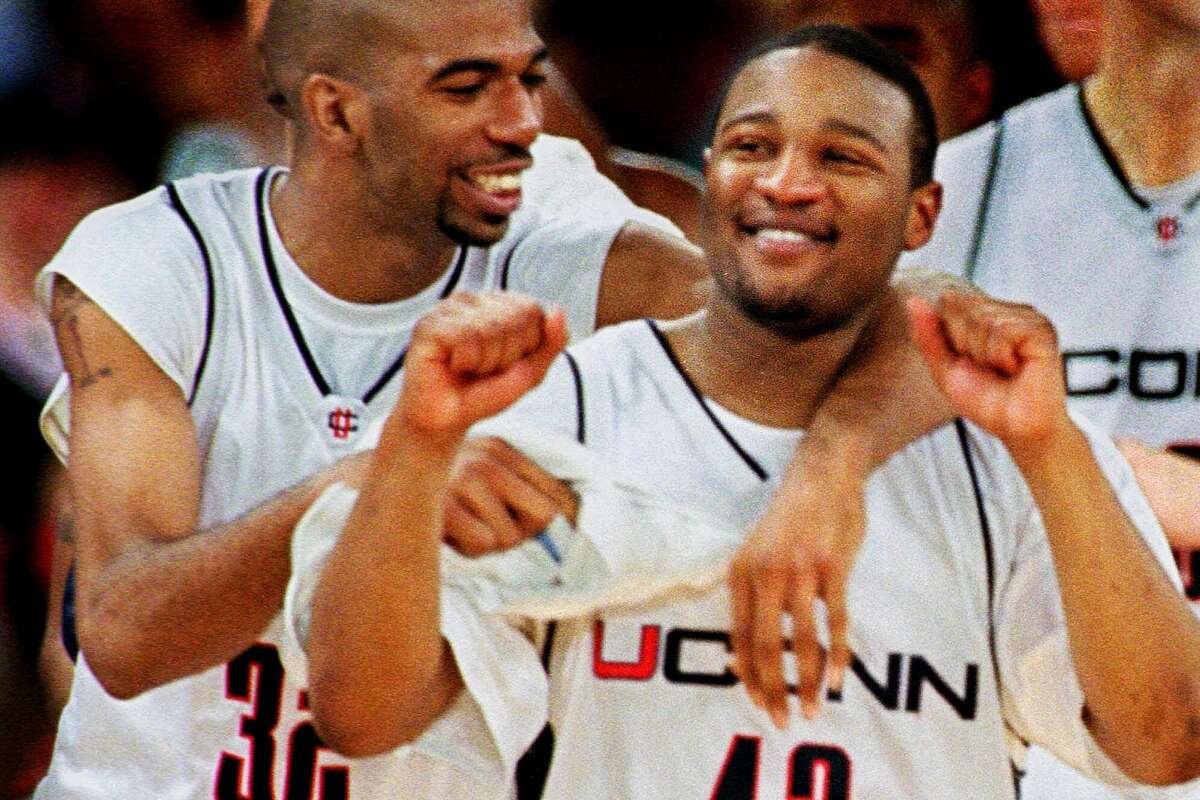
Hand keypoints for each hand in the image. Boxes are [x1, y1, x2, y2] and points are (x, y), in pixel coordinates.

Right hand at [395, 292, 567, 436]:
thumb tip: (558, 311)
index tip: (506, 363)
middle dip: (506, 355)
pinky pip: (464, 337)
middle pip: (514, 317)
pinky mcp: (428, 323)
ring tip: (469, 368)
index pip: (533, 310)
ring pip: (489, 327)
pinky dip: (465, 361)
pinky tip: (453, 365)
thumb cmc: (484, 392)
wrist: (447, 420)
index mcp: (501, 304)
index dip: (526, 346)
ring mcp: (449, 308)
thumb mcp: (530, 372)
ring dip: (484, 362)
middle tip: (484, 369)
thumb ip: (551, 343)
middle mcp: (475, 299)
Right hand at [444, 436, 578, 555]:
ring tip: (465, 525)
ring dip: (490, 541)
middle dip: (521, 530)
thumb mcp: (480, 470)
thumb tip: (571, 516)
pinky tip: (452, 533)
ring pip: (509, 537)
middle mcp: (487, 461)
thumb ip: (521, 486)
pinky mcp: (443, 510)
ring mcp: (465, 483)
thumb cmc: (442, 486)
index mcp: (501, 449)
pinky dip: (468, 548)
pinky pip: (482, 544)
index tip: (546, 527)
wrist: (378, 483)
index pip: (556, 492)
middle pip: (543, 516)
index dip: (559, 517)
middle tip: (491, 524)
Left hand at [728, 440, 864, 726]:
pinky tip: (836, 679)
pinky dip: (836, 655)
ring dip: (806, 681)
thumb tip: (743, 648)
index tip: (758, 703)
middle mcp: (765, 574)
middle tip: (782, 721)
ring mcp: (800, 571)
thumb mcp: (758, 549)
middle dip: (773, 690)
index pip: (739, 636)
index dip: (748, 675)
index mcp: (742, 572)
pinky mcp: (833, 568)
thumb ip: (753, 592)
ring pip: (800, 641)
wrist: (823, 472)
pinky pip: (835, 622)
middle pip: (765, 646)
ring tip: (813, 709)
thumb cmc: (792, 516)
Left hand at [907, 292, 1069, 448]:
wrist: (1016, 428)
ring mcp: (1025, 317)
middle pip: (963, 306)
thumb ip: (927, 336)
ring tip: (1002, 369)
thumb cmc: (986, 400)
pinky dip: (1000, 355)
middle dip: (965, 345)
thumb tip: (913, 301)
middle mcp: (1005, 310)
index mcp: (983, 314)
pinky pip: (1004, 330)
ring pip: (983, 318)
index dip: (948, 335)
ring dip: (983, 354)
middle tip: (987, 368)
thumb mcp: (944, 368)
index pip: (947, 301)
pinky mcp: (1041, 329)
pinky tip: (1015, 367)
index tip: (966, 359)